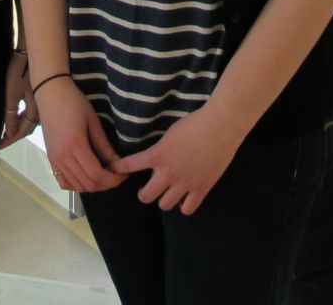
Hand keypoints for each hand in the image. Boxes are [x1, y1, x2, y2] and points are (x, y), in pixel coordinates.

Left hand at [0, 51, 37, 148]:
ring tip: (8, 130)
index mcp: (35, 110)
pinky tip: (17, 115)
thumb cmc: (19, 71)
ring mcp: (41, 101)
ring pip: (31, 119)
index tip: (0, 146)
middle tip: (3, 140)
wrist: (30, 51)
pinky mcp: (39, 94)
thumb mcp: (11, 94)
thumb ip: (11, 115)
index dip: (11, 139)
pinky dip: (24, 117)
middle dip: (16, 135)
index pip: (22, 131)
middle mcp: (41, 108)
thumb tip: (10, 133)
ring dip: (20, 126)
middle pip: (28, 127)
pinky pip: (32, 111)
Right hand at [35, 76, 124, 193]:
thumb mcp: (93, 121)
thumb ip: (104, 146)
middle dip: (106, 184)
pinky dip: (77, 185)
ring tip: (105, 176)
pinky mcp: (51, 159)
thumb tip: (118, 164)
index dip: (113, 179)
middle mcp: (63, 157)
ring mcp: (54, 160)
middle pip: (88, 184)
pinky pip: (64, 182)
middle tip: (117, 176)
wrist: (50, 94)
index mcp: (75, 146)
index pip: (96, 174)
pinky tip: (86, 177)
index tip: (124, 175)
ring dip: (93, 186)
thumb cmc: (74, 102)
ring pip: (76, 186)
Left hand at [110, 104, 243, 214]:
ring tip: (170, 192)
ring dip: (165, 199)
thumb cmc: (196, 123)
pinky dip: (184, 205)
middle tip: (149, 188)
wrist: (220, 126)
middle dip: (145, 193)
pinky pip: (187, 209)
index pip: (130, 165)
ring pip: (165, 205)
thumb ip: (161, 149)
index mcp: (158, 155)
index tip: (112, 170)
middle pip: (146, 196)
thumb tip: (157, 159)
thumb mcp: (171, 133)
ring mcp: (185, 183)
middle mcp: (168, 172)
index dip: (118, 169)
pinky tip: (186, 197)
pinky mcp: (201, 189)